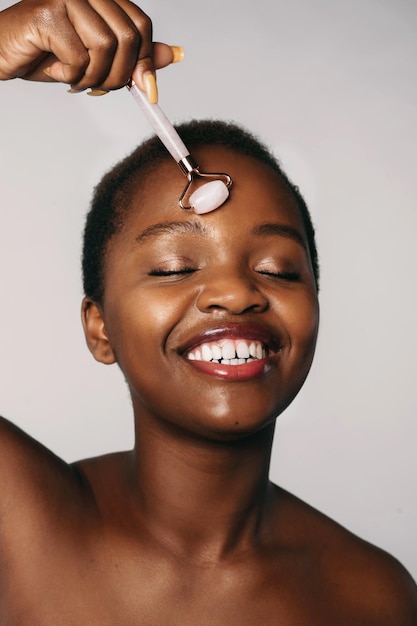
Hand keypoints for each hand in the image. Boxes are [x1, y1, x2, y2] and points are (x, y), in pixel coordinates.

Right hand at [0, 0, 176, 94]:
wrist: (5, 53)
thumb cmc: (48, 54)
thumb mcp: (99, 60)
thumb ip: (135, 55)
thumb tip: (173, 55)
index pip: (141, 25)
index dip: (145, 61)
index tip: (144, 89)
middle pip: (128, 37)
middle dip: (119, 76)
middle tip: (99, 87)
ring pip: (106, 48)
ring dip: (94, 78)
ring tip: (76, 79)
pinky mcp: (47, 13)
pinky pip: (80, 58)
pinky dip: (72, 77)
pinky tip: (58, 72)